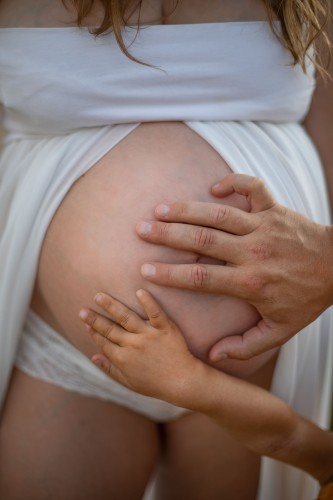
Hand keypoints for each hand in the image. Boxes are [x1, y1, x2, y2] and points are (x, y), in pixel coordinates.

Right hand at [79, 289, 202, 405]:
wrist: (183, 381)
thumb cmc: (156, 384)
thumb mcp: (129, 382)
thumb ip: (110, 369)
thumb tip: (93, 357)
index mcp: (123, 359)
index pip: (104, 342)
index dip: (93, 332)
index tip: (85, 323)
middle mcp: (133, 345)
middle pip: (110, 329)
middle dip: (95, 319)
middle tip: (83, 309)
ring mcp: (149, 335)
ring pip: (126, 317)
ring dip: (111, 306)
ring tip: (100, 295)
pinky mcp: (165, 328)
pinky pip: (155, 312)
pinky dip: (147, 302)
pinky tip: (138, 291)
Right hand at [136, 174, 332, 360]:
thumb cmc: (308, 298)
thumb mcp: (281, 330)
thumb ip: (246, 346)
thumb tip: (214, 355)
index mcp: (250, 282)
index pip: (201, 278)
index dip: (170, 274)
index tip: (146, 271)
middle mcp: (253, 251)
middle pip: (202, 240)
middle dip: (167, 235)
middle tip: (141, 229)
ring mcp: (263, 226)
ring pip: (219, 214)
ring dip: (187, 209)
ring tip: (160, 208)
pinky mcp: (274, 209)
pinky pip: (252, 188)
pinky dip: (234, 182)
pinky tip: (214, 186)